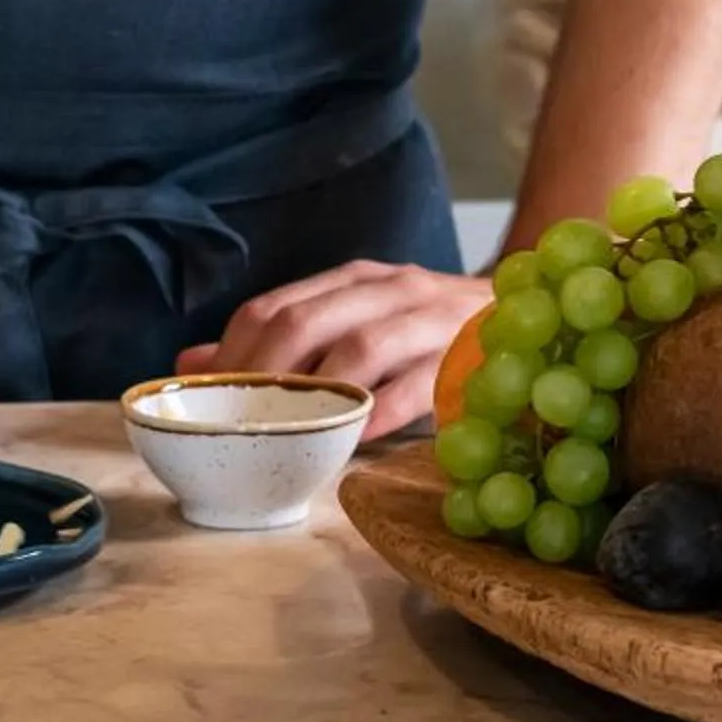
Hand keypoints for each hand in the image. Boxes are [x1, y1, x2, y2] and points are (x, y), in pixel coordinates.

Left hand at [176, 262, 487, 436]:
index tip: (208, 399)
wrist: (530, 312)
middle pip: (305, 322)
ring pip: (360, 346)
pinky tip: (356, 439)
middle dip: (264, 375)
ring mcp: (429, 318)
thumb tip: (191, 362)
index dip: (234, 354)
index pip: (273, 307)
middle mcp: (386, 289)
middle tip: (240, 422)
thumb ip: (281, 344)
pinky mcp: (466, 355)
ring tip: (289, 432)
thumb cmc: (425, 332)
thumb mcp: (353, 324)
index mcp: (350, 281)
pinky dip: (381, 412)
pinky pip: (417, 385)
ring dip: (319, 393)